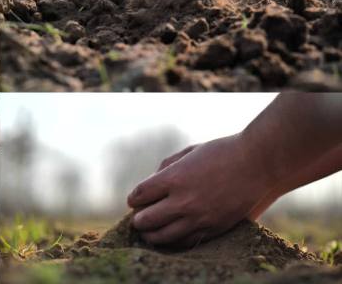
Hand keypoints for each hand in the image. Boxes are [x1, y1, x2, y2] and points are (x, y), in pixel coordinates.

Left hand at [127, 134, 275, 247]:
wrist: (260, 163)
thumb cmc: (223, 152)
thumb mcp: (189, 152)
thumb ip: (167, 167)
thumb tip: (151, 184)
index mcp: (174, 178)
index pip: (140, 195)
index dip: (134, 199)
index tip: (134, 200)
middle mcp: (184, 201)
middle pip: (146, 220)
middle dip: (139, 220)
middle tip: (138, 219)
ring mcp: (200, 217)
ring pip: (163, 236)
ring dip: (151, 235)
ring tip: (149, 232)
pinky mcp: (215, 228)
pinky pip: (187, 242)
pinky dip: (174, 241)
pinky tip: (171, 236)